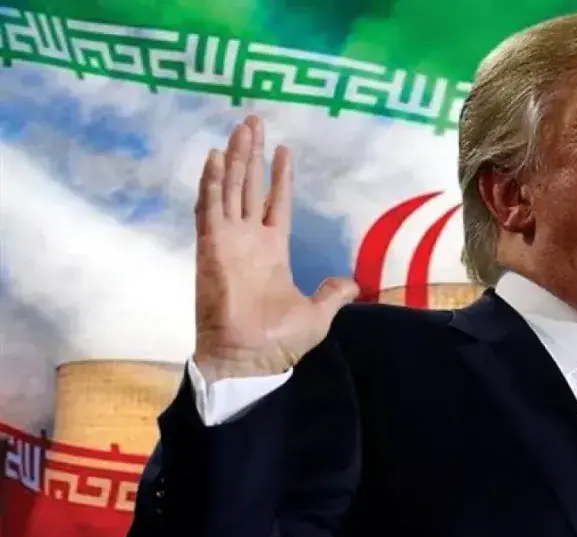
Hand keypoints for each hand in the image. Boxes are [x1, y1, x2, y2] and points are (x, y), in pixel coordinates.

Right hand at [193, 115, 357, 382]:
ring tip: (239, 128)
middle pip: (248, 186)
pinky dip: (212, 182)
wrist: (249, 360)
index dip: (278, 177)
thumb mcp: (317, 315)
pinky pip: (210, 208)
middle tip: (252, 120)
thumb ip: (332, 294)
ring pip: (229, 189)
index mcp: (271, 252)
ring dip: (234, 158)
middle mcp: (247, 240)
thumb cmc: (278, 341)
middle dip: (251, 154)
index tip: (282, 149)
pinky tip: (217, 157)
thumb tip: (351, 284)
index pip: (274, 203)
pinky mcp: (211, 247)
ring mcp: (227, 241)